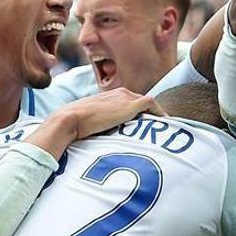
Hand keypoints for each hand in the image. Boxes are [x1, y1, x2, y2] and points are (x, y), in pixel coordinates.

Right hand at [26, 89, 164, 157]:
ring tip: (166, 129)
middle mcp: (120, 93)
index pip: (130, 102)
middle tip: (160, 130)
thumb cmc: (73, 125)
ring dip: (157, 116)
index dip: (140, 115)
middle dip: (151, 115)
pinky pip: (151, 105)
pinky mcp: (130, 105)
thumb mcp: (87, 124)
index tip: (146, 127)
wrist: (69, 119)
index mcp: (110, 96)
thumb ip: (97, 126)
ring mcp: (125, 97)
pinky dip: (160, 113)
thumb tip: (95, 141)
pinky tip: (166, 124)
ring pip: (148, 104)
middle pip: (141, 102)